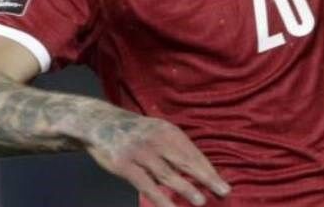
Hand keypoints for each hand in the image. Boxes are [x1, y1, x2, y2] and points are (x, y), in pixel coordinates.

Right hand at [84, 112, 229, 206]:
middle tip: (223, 192)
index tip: (223, 185)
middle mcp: (155, 140)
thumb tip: (200, 171)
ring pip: (167, 174)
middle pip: (185, 162)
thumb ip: (174, 148)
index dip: (209, 170)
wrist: (99, 124)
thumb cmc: (134, 133)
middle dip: (206, 179)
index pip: (193, 153)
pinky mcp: (124, 165)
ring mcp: (139, 152)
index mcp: (167, 131)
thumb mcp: (156, 131)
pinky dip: (160, 198)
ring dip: (186, 188)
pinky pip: (146, 185)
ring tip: (201, 201)